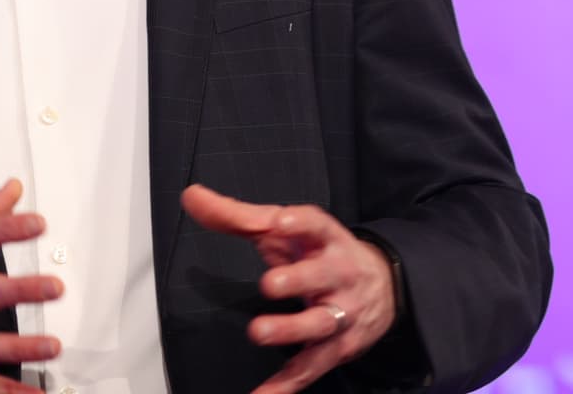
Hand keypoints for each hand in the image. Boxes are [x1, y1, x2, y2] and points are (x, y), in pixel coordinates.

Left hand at [181, 183, 397, 393]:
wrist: (381, 286)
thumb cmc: (317, 252)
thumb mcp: (284, 230)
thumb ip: (236, 216)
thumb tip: (190, 197)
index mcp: (324, 240)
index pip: (316, 225)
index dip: (300, 222)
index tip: (281, 220)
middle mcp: (337, 274)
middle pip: (321, 276)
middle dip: (297, 280)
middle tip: (269, 284)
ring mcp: (339, 313)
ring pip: (319, 324)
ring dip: (290, 330)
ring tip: (260, 332)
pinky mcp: (335, 348)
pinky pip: (309, 368)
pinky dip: (285, 385)